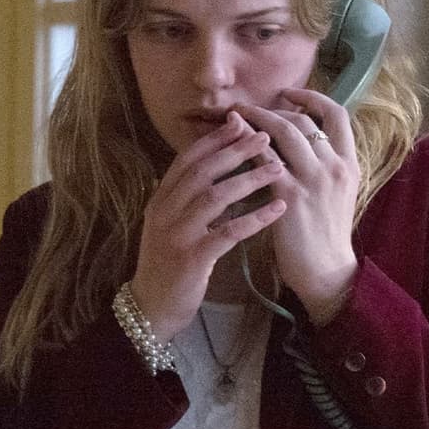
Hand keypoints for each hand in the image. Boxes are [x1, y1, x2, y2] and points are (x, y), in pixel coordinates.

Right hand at [129, 112, 287, 340]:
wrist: (151, 307)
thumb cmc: (167, 263)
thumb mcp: (170, 224)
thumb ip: (187, 197)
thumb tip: (217, 166)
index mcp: (160, 199)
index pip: (187, 159)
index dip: (214, 139)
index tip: (241, 122)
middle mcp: (165, 212)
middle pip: (203, 172)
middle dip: (235, 150)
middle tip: (265, 136)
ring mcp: (177, 235)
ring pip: (215, 197)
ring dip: (249, 179)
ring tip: (277, 168)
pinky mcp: (192, 259)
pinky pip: (228, 232)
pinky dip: (255, 218)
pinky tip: (277, 209)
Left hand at [232, 89, 359, 321]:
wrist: (326, 271)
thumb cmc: (327, 234)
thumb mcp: (336, 193)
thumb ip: (322, 165)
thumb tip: (296, 139)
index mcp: (349, 163)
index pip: (338, 115)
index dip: (313, 98)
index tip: (289, 94)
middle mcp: (335, 166)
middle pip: (304, 120)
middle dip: (273, 108)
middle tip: (248, 107)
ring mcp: (314, 180)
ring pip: (285, 132)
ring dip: (257, 120)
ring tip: (236, 117)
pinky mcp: (291, 197)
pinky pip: (266, 160)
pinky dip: (248, 147)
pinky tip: (232, 144)